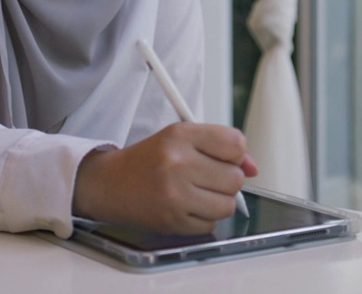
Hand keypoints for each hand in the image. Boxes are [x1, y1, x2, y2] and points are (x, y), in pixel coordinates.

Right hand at [72, 122, 258, 234]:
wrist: (109, 184)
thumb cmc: (147, 161)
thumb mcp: (179, 139)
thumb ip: (219, 147)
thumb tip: (252, 168)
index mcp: (180, 135)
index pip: (235, 143)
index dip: (234, 154)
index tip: (222, 157)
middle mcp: (177, 163)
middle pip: (235, 178)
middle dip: (225, 180)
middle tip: (204, 177)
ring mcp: (175, 194)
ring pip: (227, 205)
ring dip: (217, 202)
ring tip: (195, 193)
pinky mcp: (173, 221)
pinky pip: (211, 224)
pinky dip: (203, 218)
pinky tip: (185, 207)